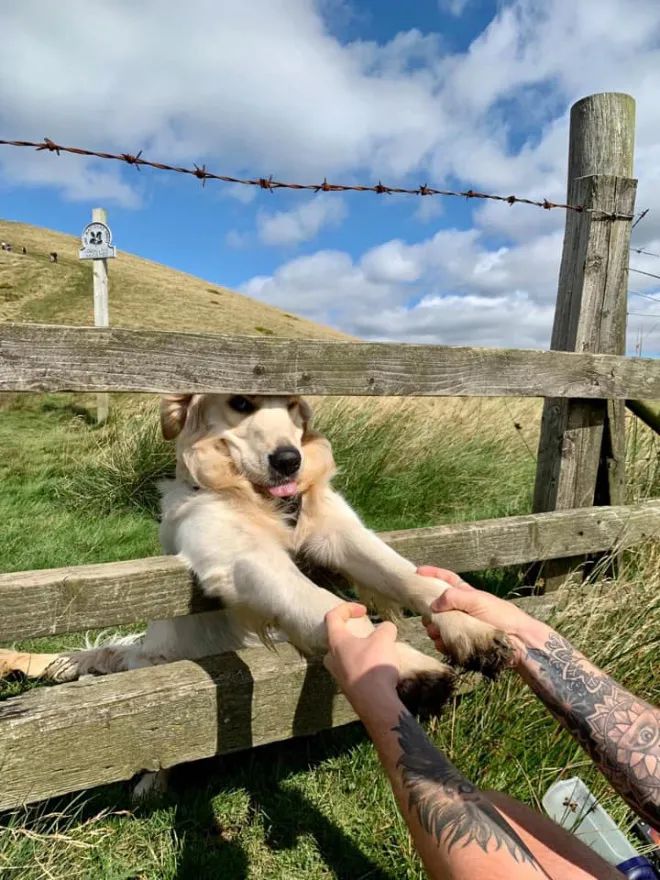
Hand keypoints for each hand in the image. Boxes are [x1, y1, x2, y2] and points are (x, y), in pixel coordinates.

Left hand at [324, 603, 398, 714]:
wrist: (374, 702)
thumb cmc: (374, 665)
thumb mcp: (385, 639)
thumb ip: (386, 629)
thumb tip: (387, 628)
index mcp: (336, 641)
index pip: (333, 617)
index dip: (347, 608)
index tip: (364, 610)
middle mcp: (332, 658)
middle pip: (335, 639)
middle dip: (351, 634)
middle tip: (366, 635)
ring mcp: (338, 675)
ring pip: (344, 657)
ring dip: (358, 651)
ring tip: (376, 652)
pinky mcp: (348, 689)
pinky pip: (353, 671)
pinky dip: (363, 666)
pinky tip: (379, 670)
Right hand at [417, 567, 547, 666]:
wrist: (518, 642)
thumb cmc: (501, 616)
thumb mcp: (477, 600)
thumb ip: (454, 597)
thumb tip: (434, 604)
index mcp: (466, 594)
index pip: (446, 579)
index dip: (432, 574)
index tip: (417, 572)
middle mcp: (461, 609)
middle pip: (436, 607)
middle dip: (429, 611)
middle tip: (428, 617)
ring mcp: (461, 626)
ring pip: (437, 625)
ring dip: (434, 629)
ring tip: (437, 633)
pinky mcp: (462, 643)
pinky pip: (444, 642)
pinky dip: (442, 643)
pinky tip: (445, 644)